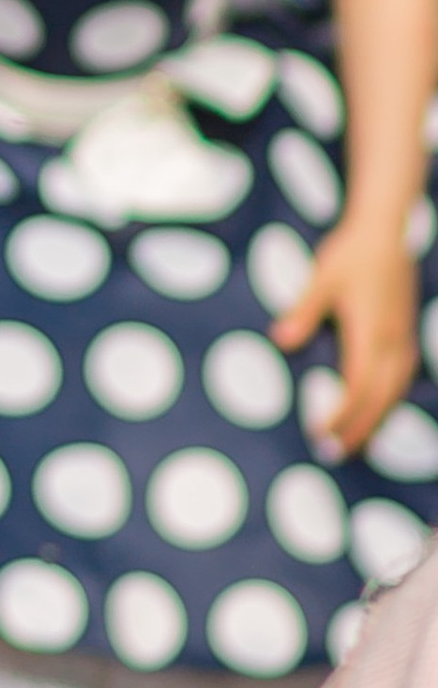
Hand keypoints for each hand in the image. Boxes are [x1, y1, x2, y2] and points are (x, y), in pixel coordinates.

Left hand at [273, 214, 419, 456]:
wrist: (386, 233)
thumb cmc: (351, 255)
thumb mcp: (321, 279)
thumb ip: (302, 312)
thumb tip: (281, 341)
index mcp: (371, 331)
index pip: (358, 387)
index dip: (341, 416)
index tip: (319, 434)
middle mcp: (393, 341)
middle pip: (380, 399)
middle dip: (359, 430)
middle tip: (333, 455)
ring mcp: (404, 340)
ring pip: (395, 393)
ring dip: (376, 421)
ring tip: (354, 446)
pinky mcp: (407, 336)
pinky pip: (402, 380)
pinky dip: (388, 402)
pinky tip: (375, 414)